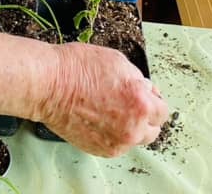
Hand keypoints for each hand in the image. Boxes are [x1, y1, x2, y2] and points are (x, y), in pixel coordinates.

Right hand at [38, 42, 168, 155]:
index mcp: (140, 104)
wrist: (49, 84)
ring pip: (134, 139)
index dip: (154, 99)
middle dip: (145, 116)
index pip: (162, 111)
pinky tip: (100, 116)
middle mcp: (131, 128)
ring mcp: (115, 142)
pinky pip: (116, 144)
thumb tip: (145, 89)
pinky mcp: (100, 150)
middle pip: (152, 130)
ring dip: (129, 126)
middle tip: (131, 102)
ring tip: (111, 108)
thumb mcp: (118, 61)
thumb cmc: (78, 68)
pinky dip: (113, 133)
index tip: (147, 94)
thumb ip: (138, 80)